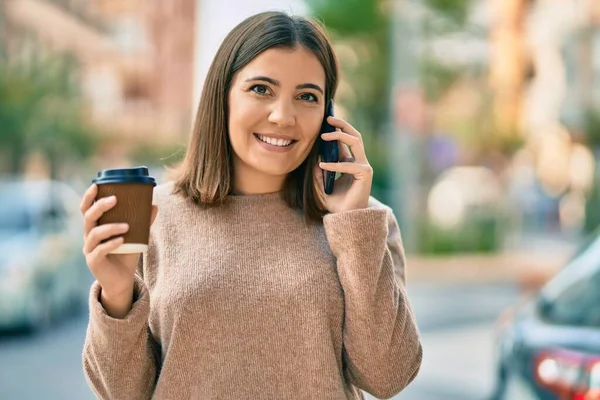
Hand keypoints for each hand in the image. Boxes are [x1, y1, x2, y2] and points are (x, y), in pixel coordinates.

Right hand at [80, 184, 157, 299]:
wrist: (122, 279)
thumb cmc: (126, 254)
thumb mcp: (136, 236)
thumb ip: (143, 222)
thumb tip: (154, 205)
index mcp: (95, 226)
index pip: (86, 208)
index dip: (89, 197)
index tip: (96, 185)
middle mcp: (89, 236)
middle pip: (88, 217)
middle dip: (100, 206)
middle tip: (115, 200)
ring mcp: (89, 249)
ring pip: (94, 233)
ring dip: (110, 227)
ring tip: (127, 226)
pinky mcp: (93, 261)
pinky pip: (99, 250)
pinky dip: (110, 244)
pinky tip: (121, 240)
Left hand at [315, 116, 372, 213]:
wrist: (346, 219)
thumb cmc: (336, 204)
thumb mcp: (322, 186)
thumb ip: (319, 174)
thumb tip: (314, 161)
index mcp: (351, 162)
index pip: (346, 141)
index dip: (336, 129)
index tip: (325, 121)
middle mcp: (359, 162)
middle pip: (354, 135)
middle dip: (342, 124)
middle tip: (328, 118)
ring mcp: (364, 166)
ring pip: (356, 142)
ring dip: (340, 135)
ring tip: (324, 135)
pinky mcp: (365, 174)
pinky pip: (349, 165)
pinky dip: (335, 165)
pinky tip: (321, 165)